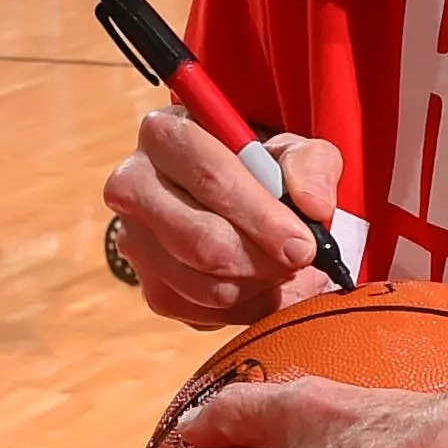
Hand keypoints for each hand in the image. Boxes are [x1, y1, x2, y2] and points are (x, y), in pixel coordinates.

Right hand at [99, 108, 338, 327]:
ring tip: (287, 269)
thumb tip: (313, 207)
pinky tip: (265, 284)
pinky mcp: (148, 285)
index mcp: (165, 134)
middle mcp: (133, 185)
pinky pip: (202, 313)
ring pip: (202, 285)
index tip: (302, 245)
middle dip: (262, 260)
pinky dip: (245, 307)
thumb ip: (312, 165)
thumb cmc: (260, 166)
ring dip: (258, 286)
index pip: (210, 178)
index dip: (261, 217)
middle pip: (200, 241)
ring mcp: (134, 240)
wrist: (231, 194)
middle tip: (301, 261)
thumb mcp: (292, 149)